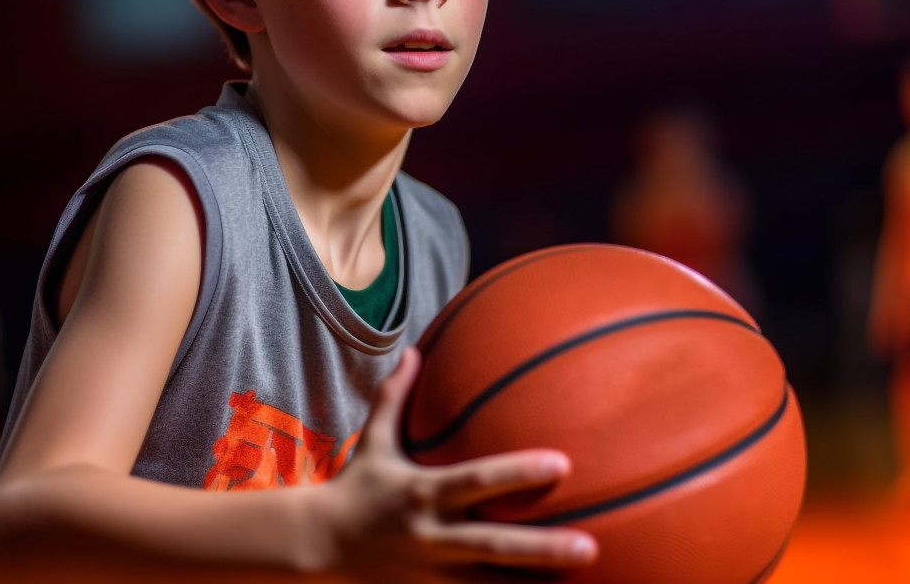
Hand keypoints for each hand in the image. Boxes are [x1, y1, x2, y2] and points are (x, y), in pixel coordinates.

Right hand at [316, 347, 597, 582]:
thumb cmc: (355, 487)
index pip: (478, 481)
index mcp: (424, 492)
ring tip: (585, 582)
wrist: (318, 547)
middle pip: (495, 545)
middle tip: (591, 546)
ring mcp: (435, 572)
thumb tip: (412, 350)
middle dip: (543, 548)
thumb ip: (395, 397)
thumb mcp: (372, 441)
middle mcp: (433, 535)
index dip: (519, 473)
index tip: (563, 463)